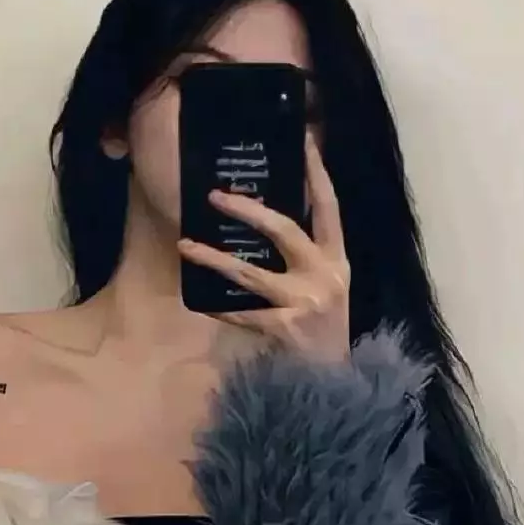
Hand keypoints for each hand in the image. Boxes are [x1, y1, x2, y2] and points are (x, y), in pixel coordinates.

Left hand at [177, 132, 350, 360]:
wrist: (334, 382)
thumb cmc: (323, 330)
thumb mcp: (327, 287)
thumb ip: (306, 257)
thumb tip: (266, 218)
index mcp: (337, 261)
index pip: (330, 208)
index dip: (317, 174)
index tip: (304, 143)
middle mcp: (325, 276)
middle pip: (285, 231)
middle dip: (249, 210)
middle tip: (214, 196)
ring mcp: (304, 303)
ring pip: (250, 273)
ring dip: (214, 258)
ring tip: (186, 245)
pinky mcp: (284, 329)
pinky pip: (240, 312)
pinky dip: (218, 305)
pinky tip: (197, 298)